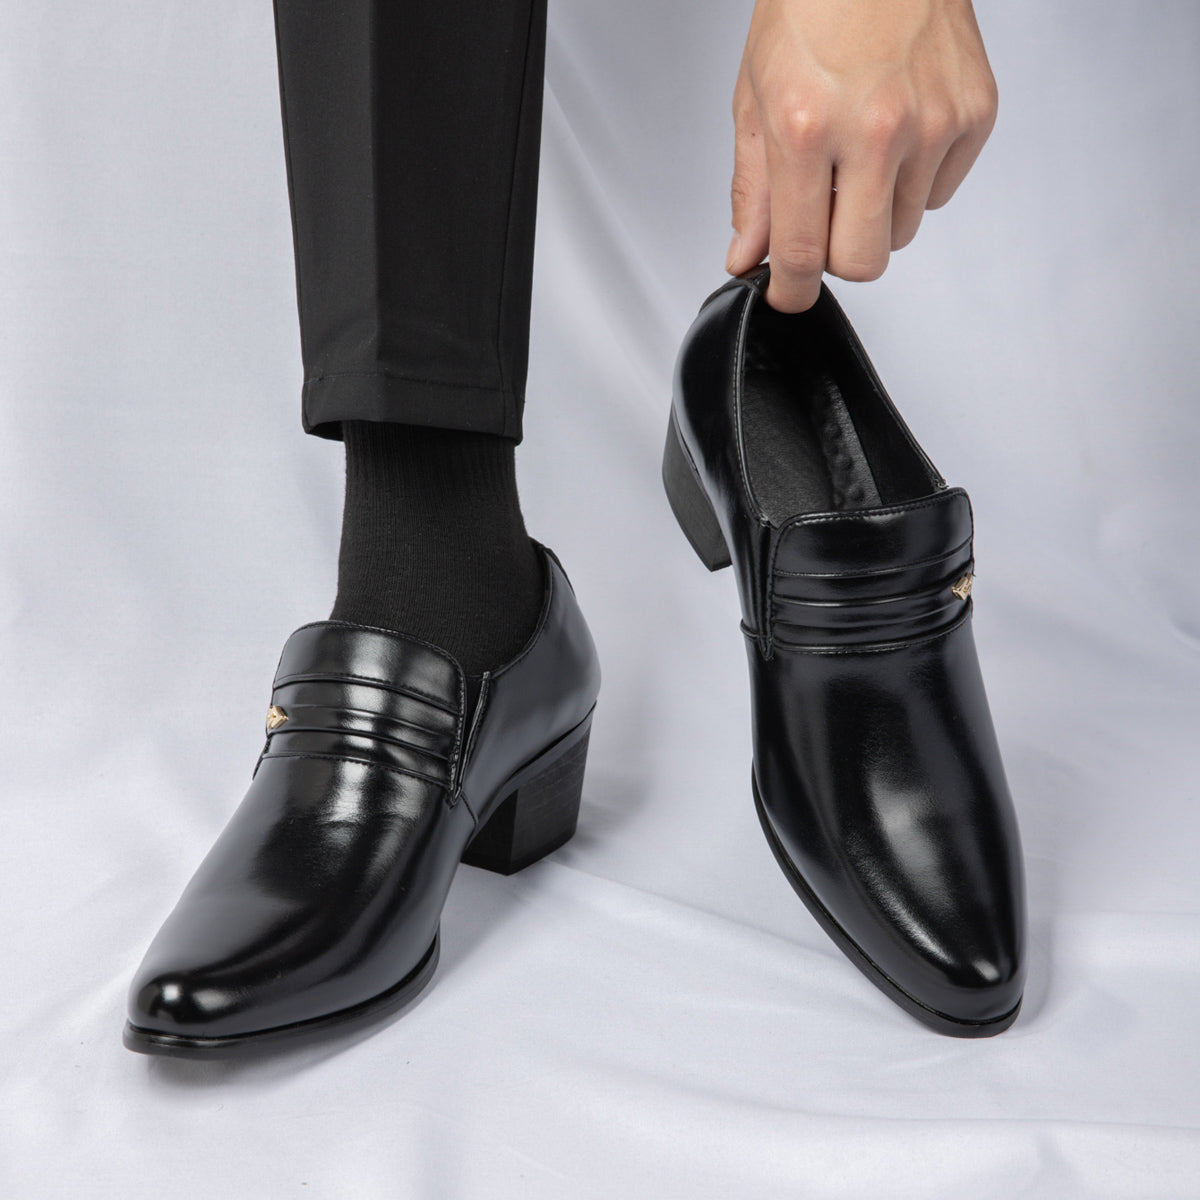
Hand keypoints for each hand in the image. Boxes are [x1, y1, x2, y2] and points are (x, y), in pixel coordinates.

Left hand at [727, 0, 997, 311]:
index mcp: (808, 127)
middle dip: (837, 255)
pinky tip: (897, 132)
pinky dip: (914, 180)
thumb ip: (753, 190)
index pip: (803, 252)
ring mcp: (933, 123)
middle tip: (824, 218)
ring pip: (901, 231)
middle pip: (864, 262)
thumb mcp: (756, 97)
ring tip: (860, 153)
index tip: (790, 295)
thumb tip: (748, 256)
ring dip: (876, 212)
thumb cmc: (812, 3)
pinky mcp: (974, 114)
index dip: (793, 290)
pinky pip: (939, 194)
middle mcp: (876, 129)